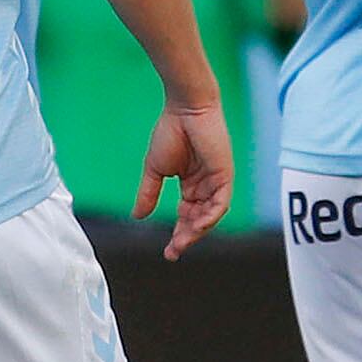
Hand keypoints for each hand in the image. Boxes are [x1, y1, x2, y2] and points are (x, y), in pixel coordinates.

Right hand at [136, 96, 231, 258]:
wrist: (185, 109)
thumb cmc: (170, 132)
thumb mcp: (155, 169)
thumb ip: (148, 193)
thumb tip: (137, 217)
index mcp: (191, 183)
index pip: (186, 215)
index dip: (178, 234)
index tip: (168, 251)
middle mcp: (205, 185)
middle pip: (197, 219)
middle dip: (186, 237)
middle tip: (173, 252)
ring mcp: (216, 181)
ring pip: (209, 215)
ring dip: (197, 231)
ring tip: (182, 242)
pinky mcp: (224, 175)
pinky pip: (220, 203)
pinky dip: (210, 217)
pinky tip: (197, 227)